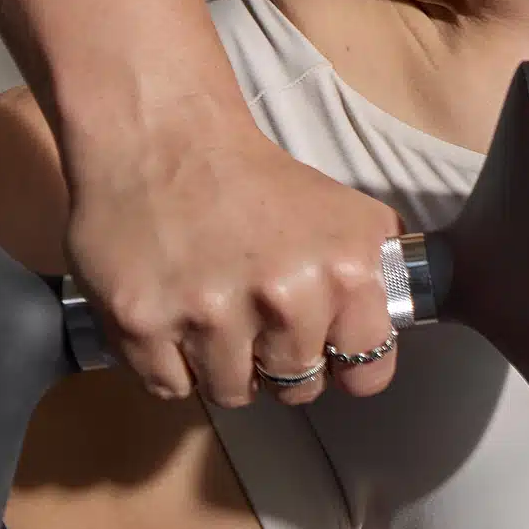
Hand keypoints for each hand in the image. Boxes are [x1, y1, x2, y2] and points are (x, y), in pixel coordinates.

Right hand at [61, 98, 400, 407]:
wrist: (163, 136)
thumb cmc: (256, 178)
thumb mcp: (348, 215)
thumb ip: (377, 275)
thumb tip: (386, 328)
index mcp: (343, 274)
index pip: (366, 373)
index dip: (346, 364)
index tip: (326, 351)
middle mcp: (283, 299)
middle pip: (296, 388)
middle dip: (281, 364)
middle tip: (259, 323)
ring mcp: (210, 316)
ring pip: (231, 393)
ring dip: (224, 368)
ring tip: (214, 319)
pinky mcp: (142, 323)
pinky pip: (170, 386)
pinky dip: (172, 365)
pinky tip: (175, 320)